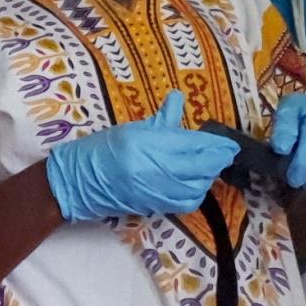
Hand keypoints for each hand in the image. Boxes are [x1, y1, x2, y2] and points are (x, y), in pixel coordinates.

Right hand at [44, 89, 235, 221]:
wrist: (77, 182)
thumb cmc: (100, 150)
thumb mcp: (130, 129)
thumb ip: (160, 120)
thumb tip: (178, 99)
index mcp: (148, 144)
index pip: (193, 143)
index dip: (215, 143)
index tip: (229, 142)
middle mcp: (157, 169)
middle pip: (202, 165)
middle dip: (218, 159)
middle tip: (229, 152)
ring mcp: (158, 190)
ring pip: (198, 185)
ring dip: (209, 175)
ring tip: (211, 165)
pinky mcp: (157, 206)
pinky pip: (188, 201)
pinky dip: (197, 191)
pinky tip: (196, 183)